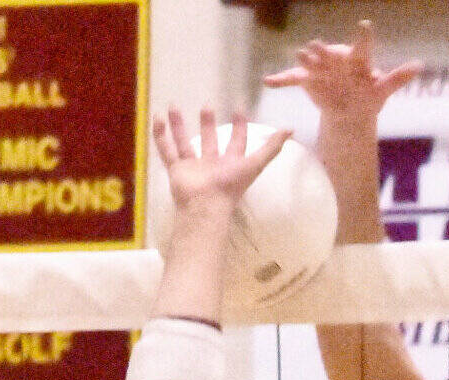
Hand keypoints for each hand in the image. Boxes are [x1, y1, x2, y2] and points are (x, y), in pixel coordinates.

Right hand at [152, 107, 289, 211]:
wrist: (206, 206)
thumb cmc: (231, 186)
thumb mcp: (255, 164)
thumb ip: (271, 148)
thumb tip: (291, 129)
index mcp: (231, 163)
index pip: (237, 142)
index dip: (240, 126)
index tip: (239, 108)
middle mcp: (212, 164)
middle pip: (210, 141)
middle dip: (208, 124)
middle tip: (207, 105)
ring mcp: (192, 167)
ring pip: (184, 142)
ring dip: (179, 126)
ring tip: (173, 106)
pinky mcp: (176, 170)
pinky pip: (166, 150)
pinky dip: (161, 136)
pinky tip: (157, 119)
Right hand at [262, 20, 419, 124]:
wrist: (349, 112)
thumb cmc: (368, 98)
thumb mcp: (382, 91)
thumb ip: (397, 78)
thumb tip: (419, 66)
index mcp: (358, 60)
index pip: (363, 46)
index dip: (364, 36)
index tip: (366, 24)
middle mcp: (337, 60)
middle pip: (331, 53)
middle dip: (323, 50)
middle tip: (317, 45)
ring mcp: (321, 69)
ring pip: (311, 62)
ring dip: (305, 59)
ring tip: (299, 55)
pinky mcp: (308, 80)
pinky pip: (293, 79)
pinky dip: (281, 80)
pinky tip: (268, 81)